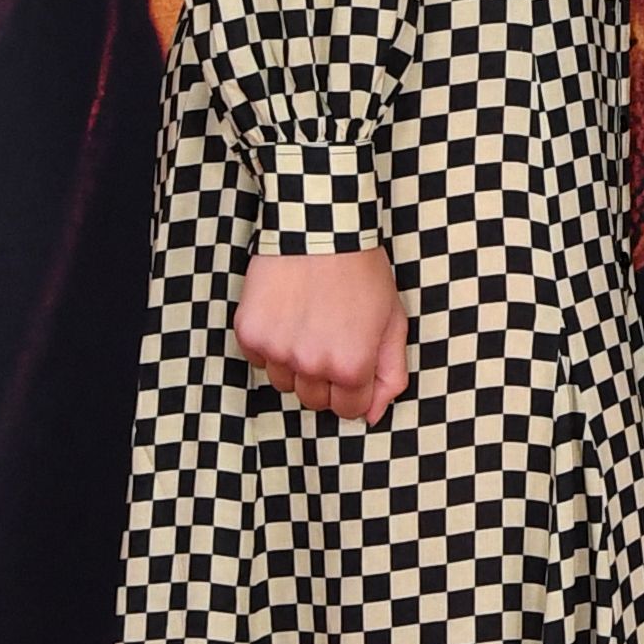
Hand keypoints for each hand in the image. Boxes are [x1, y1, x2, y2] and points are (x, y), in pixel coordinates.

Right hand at [235, 245, 407, 423]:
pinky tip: (287, 315)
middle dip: (325, 379)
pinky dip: (271, 345)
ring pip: (284, 383)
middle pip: (314, 401)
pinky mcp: (250, 333)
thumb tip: (372, 415)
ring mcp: (277, 350)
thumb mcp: (393, 322)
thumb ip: (390, 374)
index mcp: (351, 366)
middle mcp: (312, 365)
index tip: (352, 362)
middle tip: (331, 338)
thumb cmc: (362, 272)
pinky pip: (259, 360)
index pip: (349, 410)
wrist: (321, 229)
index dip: (354, 389)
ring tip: (309, 323)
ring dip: (295, 364)